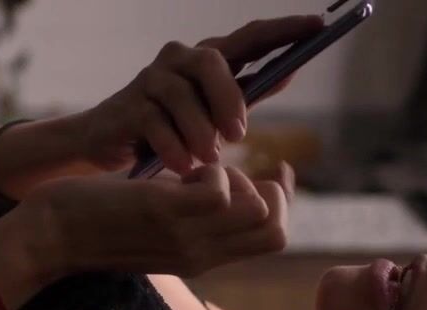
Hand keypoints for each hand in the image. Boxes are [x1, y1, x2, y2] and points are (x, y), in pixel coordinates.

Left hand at [26, 164, 290, 277]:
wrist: (45, 240)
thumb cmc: (93, 225)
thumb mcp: (154, 228)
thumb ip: (189, 218)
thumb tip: (216, 191)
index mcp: (202, 258)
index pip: (273, 238)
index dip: (282, 201)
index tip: (268, 171)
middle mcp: (201, 254)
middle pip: (276, 229)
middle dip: (271, 190)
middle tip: (230, 172)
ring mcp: (186, 237)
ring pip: (258, 210)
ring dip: (239, 177)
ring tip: (201, 169)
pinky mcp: (164, 214)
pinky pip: (220, 190)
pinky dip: (212, 168)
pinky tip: (182, 166)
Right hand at [74, 15, 324, 175]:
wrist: (108, 145)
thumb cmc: (170, 129)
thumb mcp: (212, 114)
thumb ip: (245, 95)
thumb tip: (289, 73)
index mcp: (208, 60)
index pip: (250, 37)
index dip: (283, 30)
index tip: (318, 26)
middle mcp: (179, 60)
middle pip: (211, 61)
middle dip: (228, 98)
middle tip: (238, 136)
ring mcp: (151, 79)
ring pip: (182, 95)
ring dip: (199, 131)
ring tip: (208, 160)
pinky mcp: (128, 106)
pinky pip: (155, 123)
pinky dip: (174, 147)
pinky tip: (183, 166)